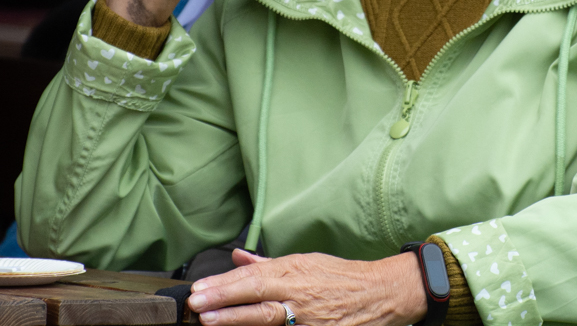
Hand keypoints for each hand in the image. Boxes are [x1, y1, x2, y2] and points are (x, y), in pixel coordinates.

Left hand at [186, 248, 425, 325]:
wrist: (380, 294)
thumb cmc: (341, 277)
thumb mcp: (306, 262)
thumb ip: (269, 264)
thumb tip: (238, 257)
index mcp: (294, 269)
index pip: (253, 274)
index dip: (224, 282)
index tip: (199, 288)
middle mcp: (298, 291)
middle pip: (255, 293)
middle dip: (222, 299)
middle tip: (196, 303)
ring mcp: (307, 316)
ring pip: (265, 318)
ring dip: (235, 319)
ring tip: (209, 320)